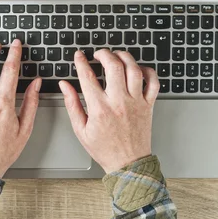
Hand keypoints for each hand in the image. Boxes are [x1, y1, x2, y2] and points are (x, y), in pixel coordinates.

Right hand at [59, 49, 159, 173]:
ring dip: (124, 57)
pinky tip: (138, 69)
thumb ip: (71, 104)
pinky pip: (153, 82)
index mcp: (100, 108)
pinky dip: (147, 71)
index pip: (88, 76)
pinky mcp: (149, 105)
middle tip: (99, 54)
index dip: (81, 62)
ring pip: (133, 69)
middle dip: (104, 54)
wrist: (128, 164)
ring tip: (116, 56)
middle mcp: (119, 102)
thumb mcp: (80, 129)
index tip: (79, 55)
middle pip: (114, 66)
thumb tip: (64, 85)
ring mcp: (136, 102)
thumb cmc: (104, 149)